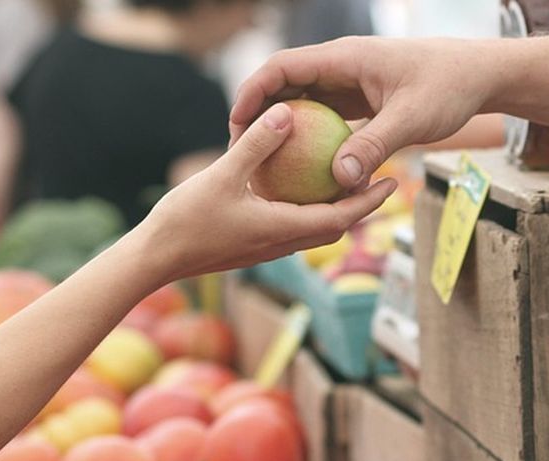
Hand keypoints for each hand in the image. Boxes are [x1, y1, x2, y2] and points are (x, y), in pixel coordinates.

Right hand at [140, 102, 397, 283]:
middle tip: (381, 180)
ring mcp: (267, 248)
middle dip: (361, 206)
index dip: (369, 201)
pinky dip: (307, 211)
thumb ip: (256, 145)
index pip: (341, 218)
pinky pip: (291, 228)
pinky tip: (298, 188)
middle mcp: (281, 244)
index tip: (392, 181)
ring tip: (347, 183)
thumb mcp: (222, 175)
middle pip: (335, 227)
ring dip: (336, 210)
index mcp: (283, 230)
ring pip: (313, 230)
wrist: (155, 259)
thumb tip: (287, 112)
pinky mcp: (252, 246)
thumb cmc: (186, 220)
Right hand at [229, 37, 498, 189]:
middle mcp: (341, 67)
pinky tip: (304, 172)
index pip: (283, 67)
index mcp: (345, 58)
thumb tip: (339, 180)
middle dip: (259, 114)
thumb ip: (374, 146)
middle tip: (240, 151)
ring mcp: (350, 83)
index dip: (253, 92)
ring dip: (283, 129)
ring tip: (264, 164)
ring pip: (303, 103)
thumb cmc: (449, 87)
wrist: (479, 75)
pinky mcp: (361, 100)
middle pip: (285, 85)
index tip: (236, 124)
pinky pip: (326, 118)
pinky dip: (311, 140)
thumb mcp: (412, 119)